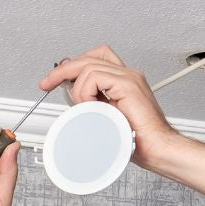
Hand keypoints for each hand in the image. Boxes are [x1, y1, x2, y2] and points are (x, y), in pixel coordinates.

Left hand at [38, 45, 180, 162]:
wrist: (157, 148)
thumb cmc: (138, 139)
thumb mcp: (107, 117)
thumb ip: (94, 103)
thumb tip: (74, 99)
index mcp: (124, 80)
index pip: (95, 58)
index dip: (73, 65)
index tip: (53, 80)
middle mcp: (128, 75)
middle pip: (90, 57)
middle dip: (64, 70)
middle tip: (47, 83)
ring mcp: (130, 78)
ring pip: (89, 66)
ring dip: (78, 89)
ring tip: (84, 107)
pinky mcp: (129, 85)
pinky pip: (95, 77)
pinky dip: (85, 92)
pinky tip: (90, 106)